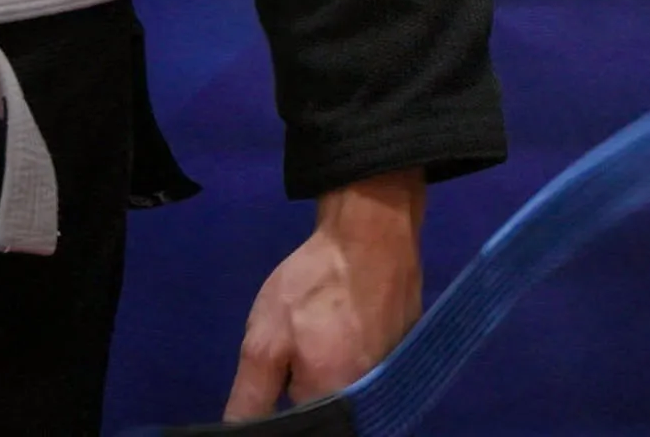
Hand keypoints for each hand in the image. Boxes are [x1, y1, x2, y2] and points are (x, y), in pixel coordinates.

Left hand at [223, 170, 426, 420]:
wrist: (372, 232)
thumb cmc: (313, 285)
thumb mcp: (264, 341)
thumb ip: (250, 397)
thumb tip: (241, 433)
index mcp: (333, 398)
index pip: (302, 425)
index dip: (284, 404)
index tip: (282, 372)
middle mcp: (372, 396)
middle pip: (330, 408)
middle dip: (308, 389)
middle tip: (301, 348)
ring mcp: (395, 371)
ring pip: (352, 390)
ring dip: (333, 373)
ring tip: (325, 336)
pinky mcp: (408, 349)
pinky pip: (375, 371)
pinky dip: (357, 357)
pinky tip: (349, 328)